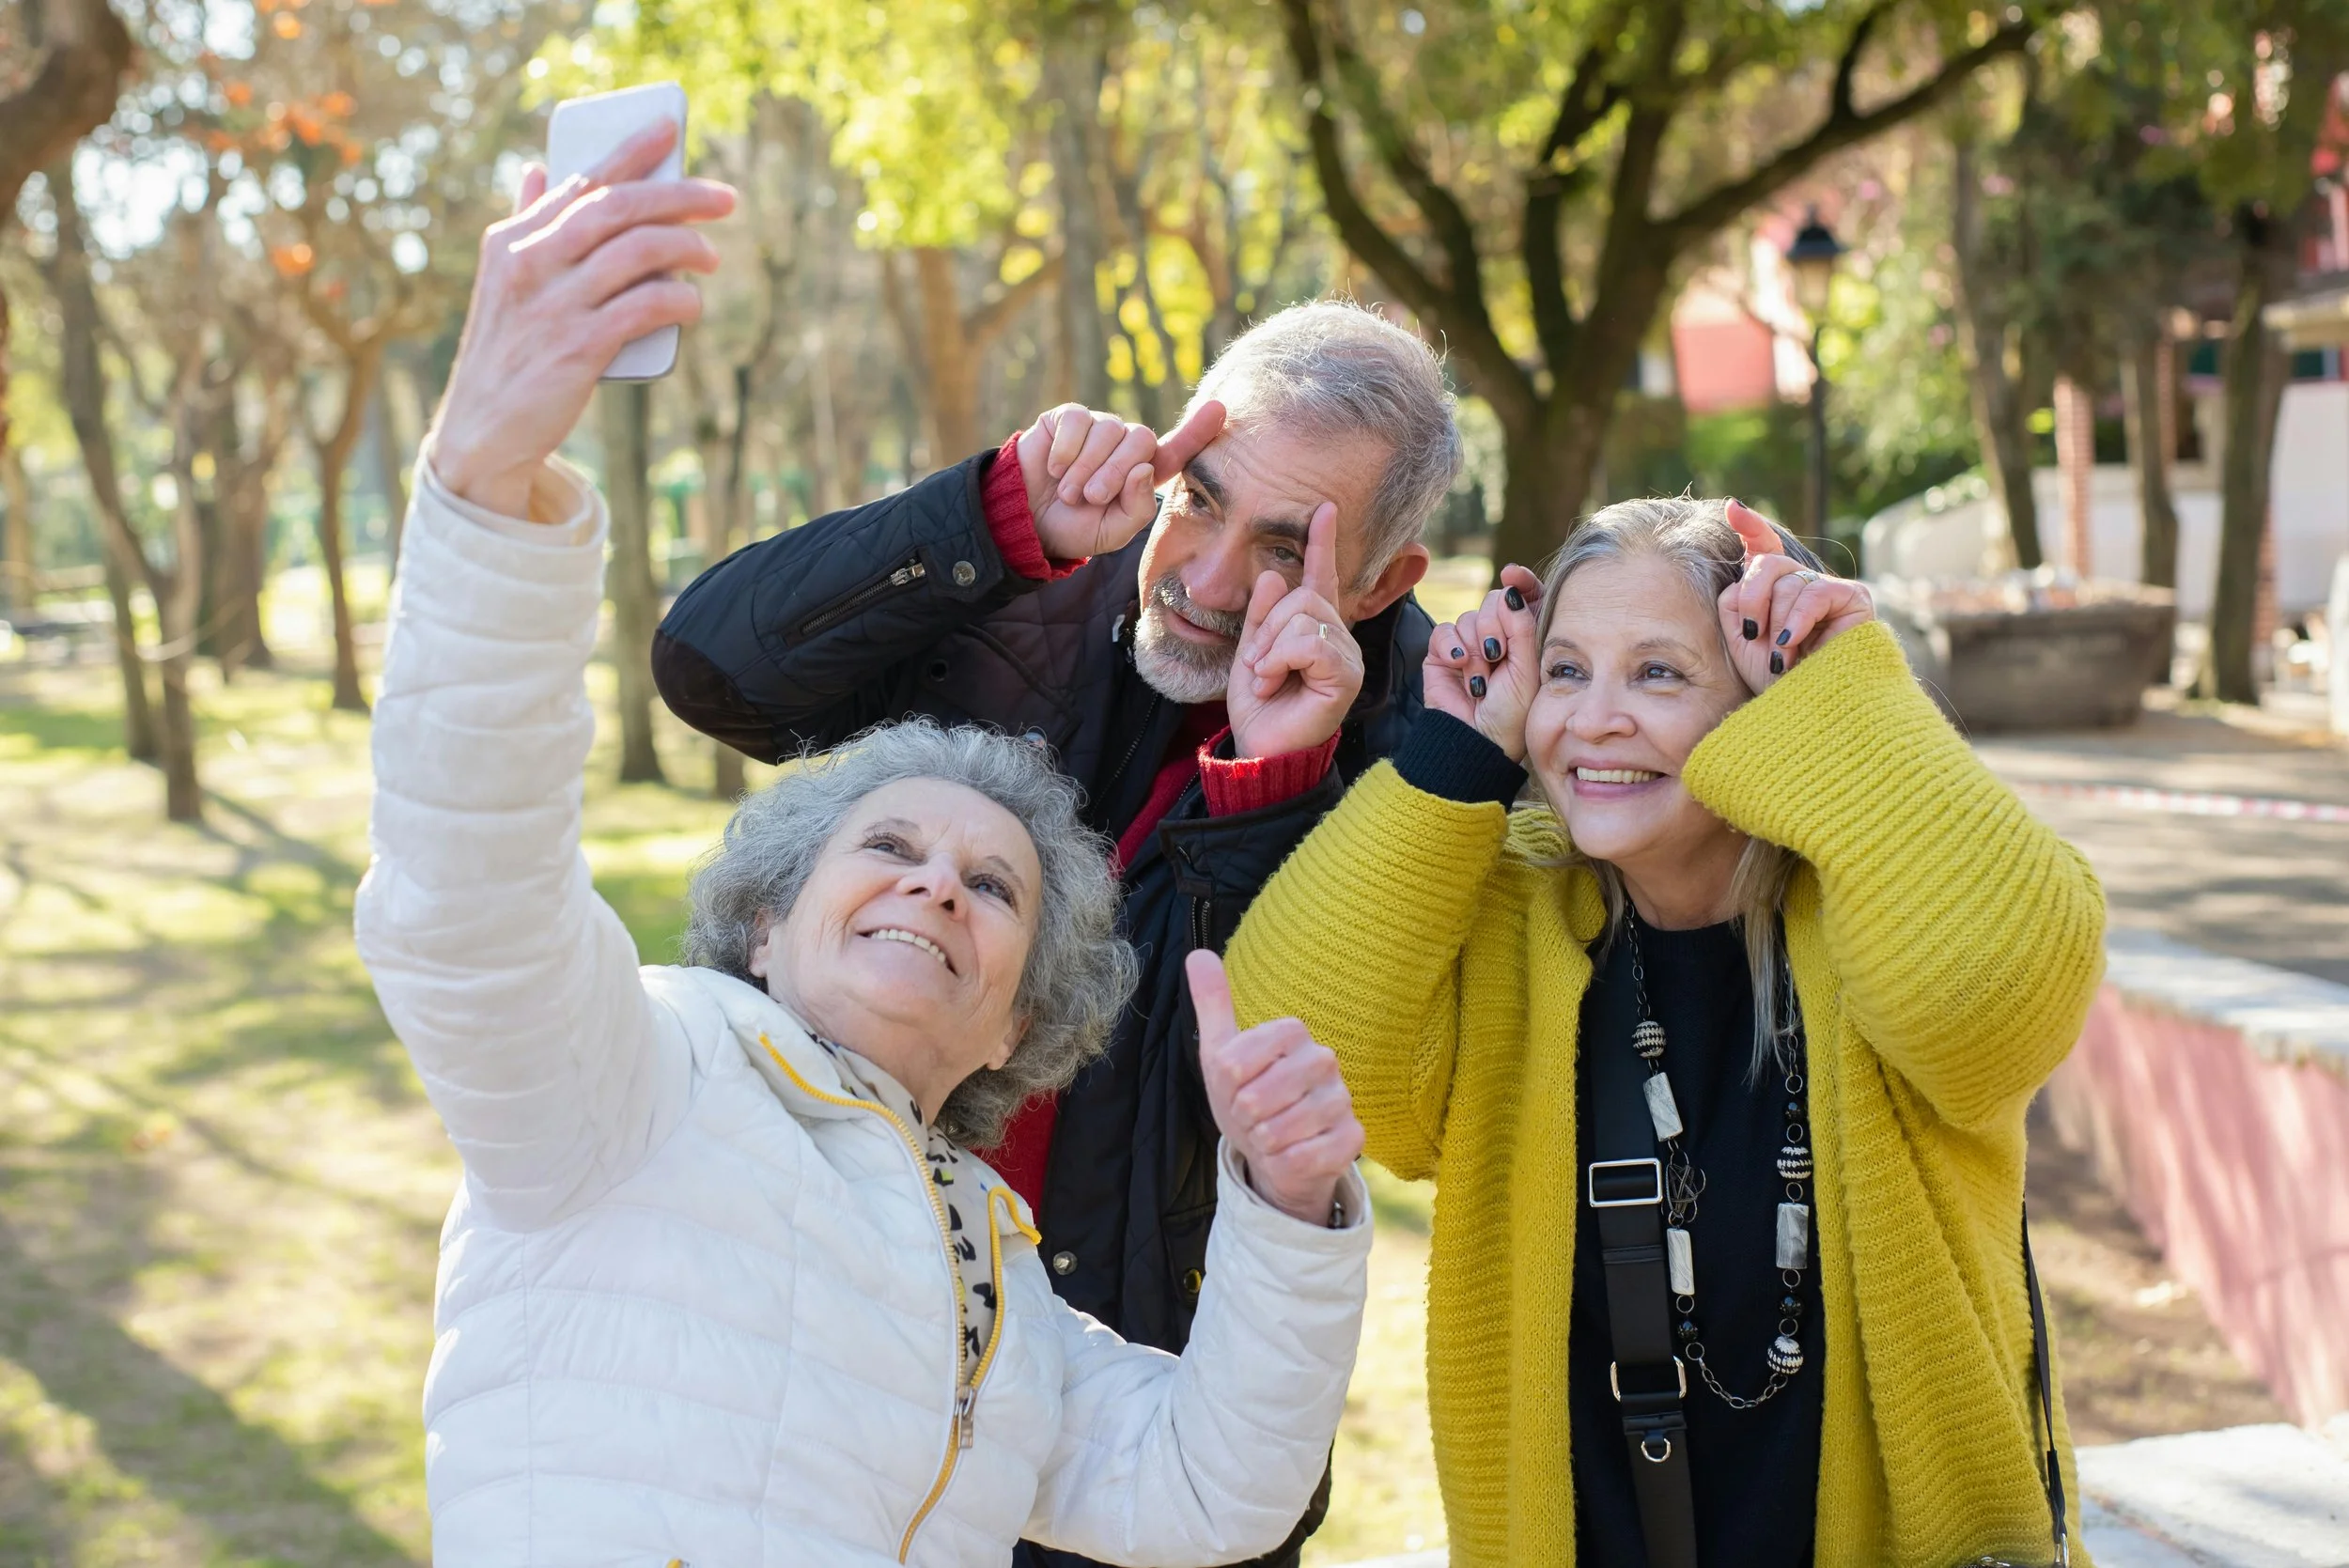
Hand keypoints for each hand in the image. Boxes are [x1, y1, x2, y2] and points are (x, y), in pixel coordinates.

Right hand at [428, 122, 735, 517]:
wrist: (483, 430)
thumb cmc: (507, 352)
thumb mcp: (504, 281)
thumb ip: (525, 225)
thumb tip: (535, 169)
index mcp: (512, 240)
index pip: (581, 181)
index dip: (630, 151)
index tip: (670, 128)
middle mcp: (530, 263)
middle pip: (617, 207)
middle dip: (678, 194)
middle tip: (724, 198)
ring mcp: (554, 305)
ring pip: (637, 251)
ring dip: (687, 247)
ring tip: (712, 256)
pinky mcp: (577, 348)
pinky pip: (645, 307)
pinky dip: (678, 299)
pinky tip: (693, 302)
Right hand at [1016, 399, 1224, 561]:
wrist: (1027, 521)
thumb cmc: (1074, 528)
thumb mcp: (1112, 532)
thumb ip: (1137, 508)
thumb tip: (1144, 468)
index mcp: (1143, 473)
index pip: (1177, 450)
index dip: (1198, 430)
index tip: (1219, 409)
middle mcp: (1125, 446)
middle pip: (1141, 440)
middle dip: (1115, 472)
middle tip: (1091, 498)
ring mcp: (1098, 428)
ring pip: (1109, 431)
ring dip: (1086, 467)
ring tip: (1068, 492)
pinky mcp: (1069, 418)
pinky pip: (1078, 420)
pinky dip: (1066, 449)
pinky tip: (1055, 468)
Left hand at [1187, 950, 1363, 1226]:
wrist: (1276, 1152)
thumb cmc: (1248, 1097)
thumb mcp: (1221, 1053)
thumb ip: (1212, 1004)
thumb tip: (1198, 954)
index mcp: (1292, 1033)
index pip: (1235, 1061)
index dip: (1226, 1085)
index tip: (1235, 1088)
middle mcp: (1324, 1060)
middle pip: (1255, 1098)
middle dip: (1242, 1118)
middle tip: (1251, 1117)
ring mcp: (1342, 1099)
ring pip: (1279, 1130)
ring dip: (1263, 1142)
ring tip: (1269, 1135)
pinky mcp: (1353, 1138)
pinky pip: (1305, 1157)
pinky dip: (1284, 1163)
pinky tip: (1288, 1155)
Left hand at [1226, 503, 1362, 758]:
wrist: (1260, 747)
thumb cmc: (1260, 705)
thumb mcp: (1251, 650)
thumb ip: (1261, 614)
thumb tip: (1271, 574)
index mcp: (1314, 628)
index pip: (1321, 578)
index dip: (1322, 543)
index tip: (1324, 509)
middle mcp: (1337, 637)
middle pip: (1303, 596)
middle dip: (1268, 627)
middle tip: (1258, 664)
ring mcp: (1346, 655)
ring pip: (1304, 617)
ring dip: (1270, 648)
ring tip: (1266, 677)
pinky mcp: (1346, 675)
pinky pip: (1310, 642)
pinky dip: (1280, 659)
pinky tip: (1274, 682)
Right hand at [1424, 563, 1543, 761]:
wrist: (1476, 739)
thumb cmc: (1511, 713)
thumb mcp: (1527, 668)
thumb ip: (1522, 626)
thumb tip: (1511, 589)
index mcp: (1525, 639)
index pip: (1525, 597)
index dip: (1521, 582)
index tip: (1513, 574)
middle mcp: (1498, 638)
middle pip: (1493, 601)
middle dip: (1495, 626)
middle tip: (1497, 655)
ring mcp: (1469, 645)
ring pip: (1469, 617)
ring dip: (1475, 649)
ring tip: (1480, 679)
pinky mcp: (1442, 654)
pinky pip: (1444, 631)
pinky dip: (1452, 647)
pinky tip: (1460, 667)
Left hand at [1716, 500, 1875, 694]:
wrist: (1804, 709)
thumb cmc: (1773, 679)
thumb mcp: (1741, 636)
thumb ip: (1736, 597)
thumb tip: (1748, 560)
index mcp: (1774, 591)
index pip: (1765, 548)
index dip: (1752, 527)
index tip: (1732, 508)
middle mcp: (1802, 585)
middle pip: (1767, 562)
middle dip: (1752, 597)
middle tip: (1753, 634)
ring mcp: (1829, 589)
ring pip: (1788, 581)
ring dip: (1776, 623)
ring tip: (1781, 657)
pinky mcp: (1854, 598)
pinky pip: (1815, 593)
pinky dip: (1798, 619)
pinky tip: (1792, 642)